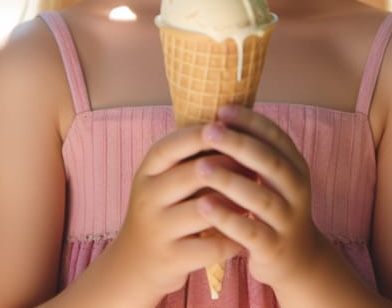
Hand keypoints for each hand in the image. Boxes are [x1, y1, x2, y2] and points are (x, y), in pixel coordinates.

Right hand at [111, 126, 241, 298]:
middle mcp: (147, 197)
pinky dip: (233, 239)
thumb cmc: (164, 209)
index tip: (229, 127)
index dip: (201, 135)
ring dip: (236, 203)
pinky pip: (211, 246)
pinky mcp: (170, 259)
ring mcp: (157, 229)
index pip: (172, 145)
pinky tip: (247, 232)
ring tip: (257, 198)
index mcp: (147, 171)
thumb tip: (236, 127)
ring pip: (205, 210)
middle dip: (228, 167)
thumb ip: (191, 157)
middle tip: (255, 166)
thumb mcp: (165, 179)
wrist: (134, 265)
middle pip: (193, 174)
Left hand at [195, 106, 326, 290]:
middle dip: (238, 144)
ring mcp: (288, 219)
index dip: (250, 121)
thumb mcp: (273, 177)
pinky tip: (204, 205)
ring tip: (200, 168)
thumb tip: (219, 113)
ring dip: (229, 180)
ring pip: (260, 197)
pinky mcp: (275, 247)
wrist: (297, 259)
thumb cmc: (273, 206)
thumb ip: (254, 150)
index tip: (222, 109)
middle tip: (208, 131)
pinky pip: (251, 231)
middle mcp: (297, 189)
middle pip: (269, 162)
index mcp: (296, 165)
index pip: (275, 136)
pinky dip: (227, 218)